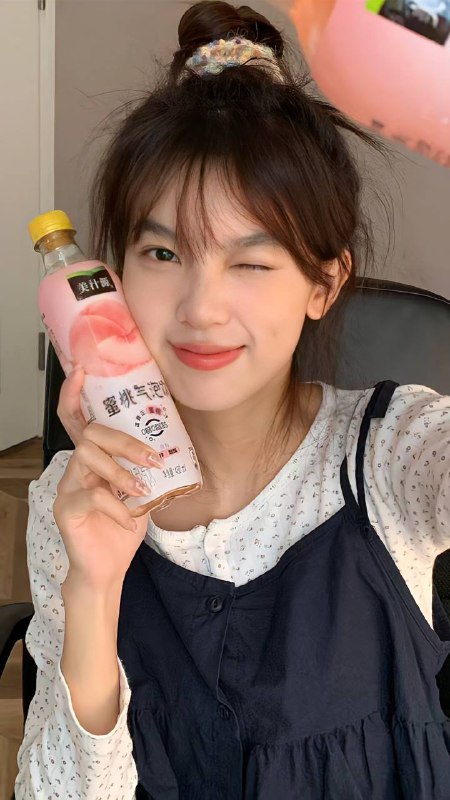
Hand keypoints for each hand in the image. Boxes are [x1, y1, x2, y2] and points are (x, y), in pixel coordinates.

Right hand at [54, 365, 162, 590]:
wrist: (106, 570)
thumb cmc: (122, 527)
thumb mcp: (140, 492)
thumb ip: (146, 470)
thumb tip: (173, 449)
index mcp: (93, 460)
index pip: (78, 419)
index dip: (76, 394)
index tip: (83, 371)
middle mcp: (76, 468)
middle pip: (91, 434)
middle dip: (125, 442)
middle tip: (153, 458)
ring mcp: (68, 487)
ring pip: (87, 458)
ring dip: (121, 471)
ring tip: (142, 490)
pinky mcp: (67, 509)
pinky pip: (92, 496)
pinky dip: (117, 506)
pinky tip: (129, 520)